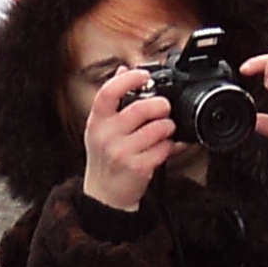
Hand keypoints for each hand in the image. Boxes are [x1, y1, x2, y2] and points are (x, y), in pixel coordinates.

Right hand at [78, 64, 179, 212]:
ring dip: (168, 127)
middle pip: (140, 109)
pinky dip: (171, 146)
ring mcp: (121, 153)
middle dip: (160, 105)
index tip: (143, 75)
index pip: (108, 92)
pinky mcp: (137, 168)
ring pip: (156, 129)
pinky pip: (163, 149)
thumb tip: (123, 70)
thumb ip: (113, 101)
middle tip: (165, 108)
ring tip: (167, 129)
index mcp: (97, 121)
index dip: (128, 79)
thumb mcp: (101, 128)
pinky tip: (168, 146)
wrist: (104, 196)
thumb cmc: (106, 158)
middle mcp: (106, 136)